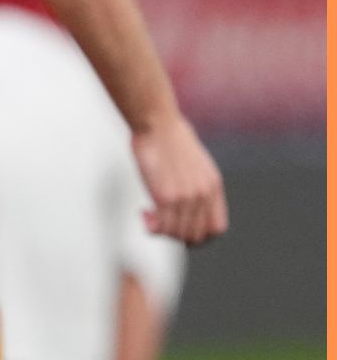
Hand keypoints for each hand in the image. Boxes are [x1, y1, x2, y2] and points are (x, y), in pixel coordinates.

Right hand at [131, 114, 228, 244]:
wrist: (157, 124)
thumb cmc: (169, 138)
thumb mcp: (195, 162)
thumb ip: (196, 183)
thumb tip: (187, 197)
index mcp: (213, 186)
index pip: (216, 228)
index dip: (200, 236)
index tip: (182, 229)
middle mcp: (203, 195)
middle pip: (196, 235)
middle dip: (176, 236)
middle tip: (161, 224)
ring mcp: (185, 197)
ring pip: (177, 234)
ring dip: (161, 231)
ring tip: (149, 217)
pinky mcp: (165, 196)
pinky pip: (162, 226)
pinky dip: (151, 226)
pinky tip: (144, 214)